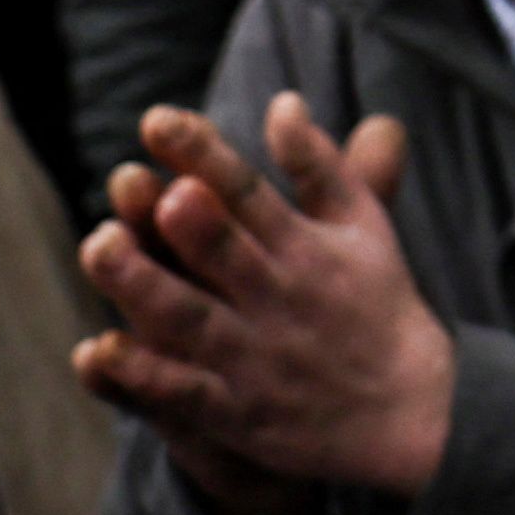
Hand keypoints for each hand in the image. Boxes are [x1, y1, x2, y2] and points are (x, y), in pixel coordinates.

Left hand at [73, 95, 455, 505]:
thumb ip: (319, 164)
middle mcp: (278, 296)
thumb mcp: (364, 226)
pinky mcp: (240, 413)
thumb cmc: (379, 304)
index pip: (248, 190)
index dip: (203, 154)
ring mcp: (256, 357)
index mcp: (306, 246)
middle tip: (130, 181)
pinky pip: (185, 393)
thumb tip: (282, 101)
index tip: (156, 120)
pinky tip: (100, 350)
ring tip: (101, 247)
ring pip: (190, 317)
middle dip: (182, 219)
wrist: (415, 412)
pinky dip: (144, 374)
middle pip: (220, 250)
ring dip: (144, 284)